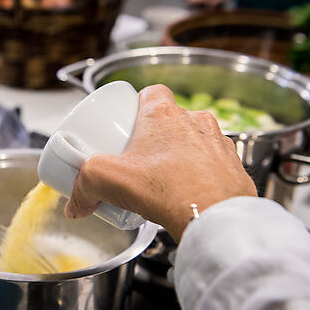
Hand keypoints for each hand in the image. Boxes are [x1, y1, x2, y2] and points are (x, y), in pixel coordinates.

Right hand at [64, 84, 256, 240]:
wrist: (215, 217)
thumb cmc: (169, 190)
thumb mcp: (107, 181)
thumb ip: (84, 187)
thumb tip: (76, 205)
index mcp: (164, 114)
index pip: (151, 92)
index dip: (137, 105)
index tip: (126, 124)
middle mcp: (195, 122)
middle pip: (170, 119)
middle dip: (153, 138)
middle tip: (137, 159)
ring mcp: (219, 143)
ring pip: (193, 141)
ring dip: (178, 155)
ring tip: (162, 179)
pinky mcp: (234, 167)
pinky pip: (212, 164)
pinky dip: (199, 175)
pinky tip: (185, 193)